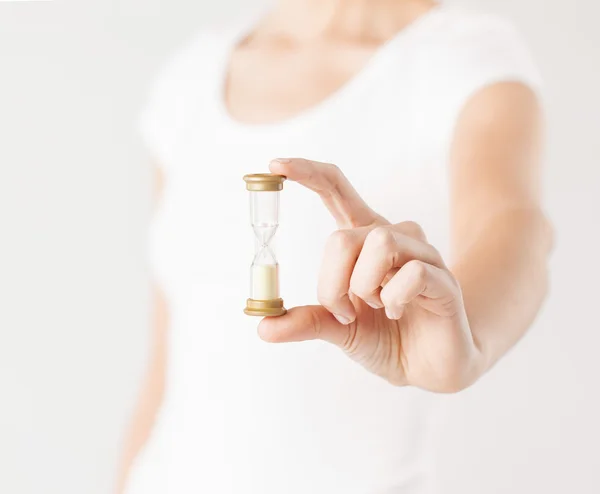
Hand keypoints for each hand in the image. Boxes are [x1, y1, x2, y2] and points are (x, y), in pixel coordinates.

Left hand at [259, 158, 483, 392]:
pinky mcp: (443, 278)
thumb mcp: (339, 329)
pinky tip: (398, 312)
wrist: (428, 370)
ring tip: (377, 308)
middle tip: (343, 312)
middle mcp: (392, 238)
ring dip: (365, 288)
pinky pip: (412, 272)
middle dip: (332, 284)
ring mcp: (421, 255)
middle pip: (344, 237)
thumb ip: (307, 321)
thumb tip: (264, 326)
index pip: (337, 191)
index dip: (308, 173)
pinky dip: (395, 300)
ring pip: (379, 243)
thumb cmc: (386, 339)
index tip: (276, 165)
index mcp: (363, 241)